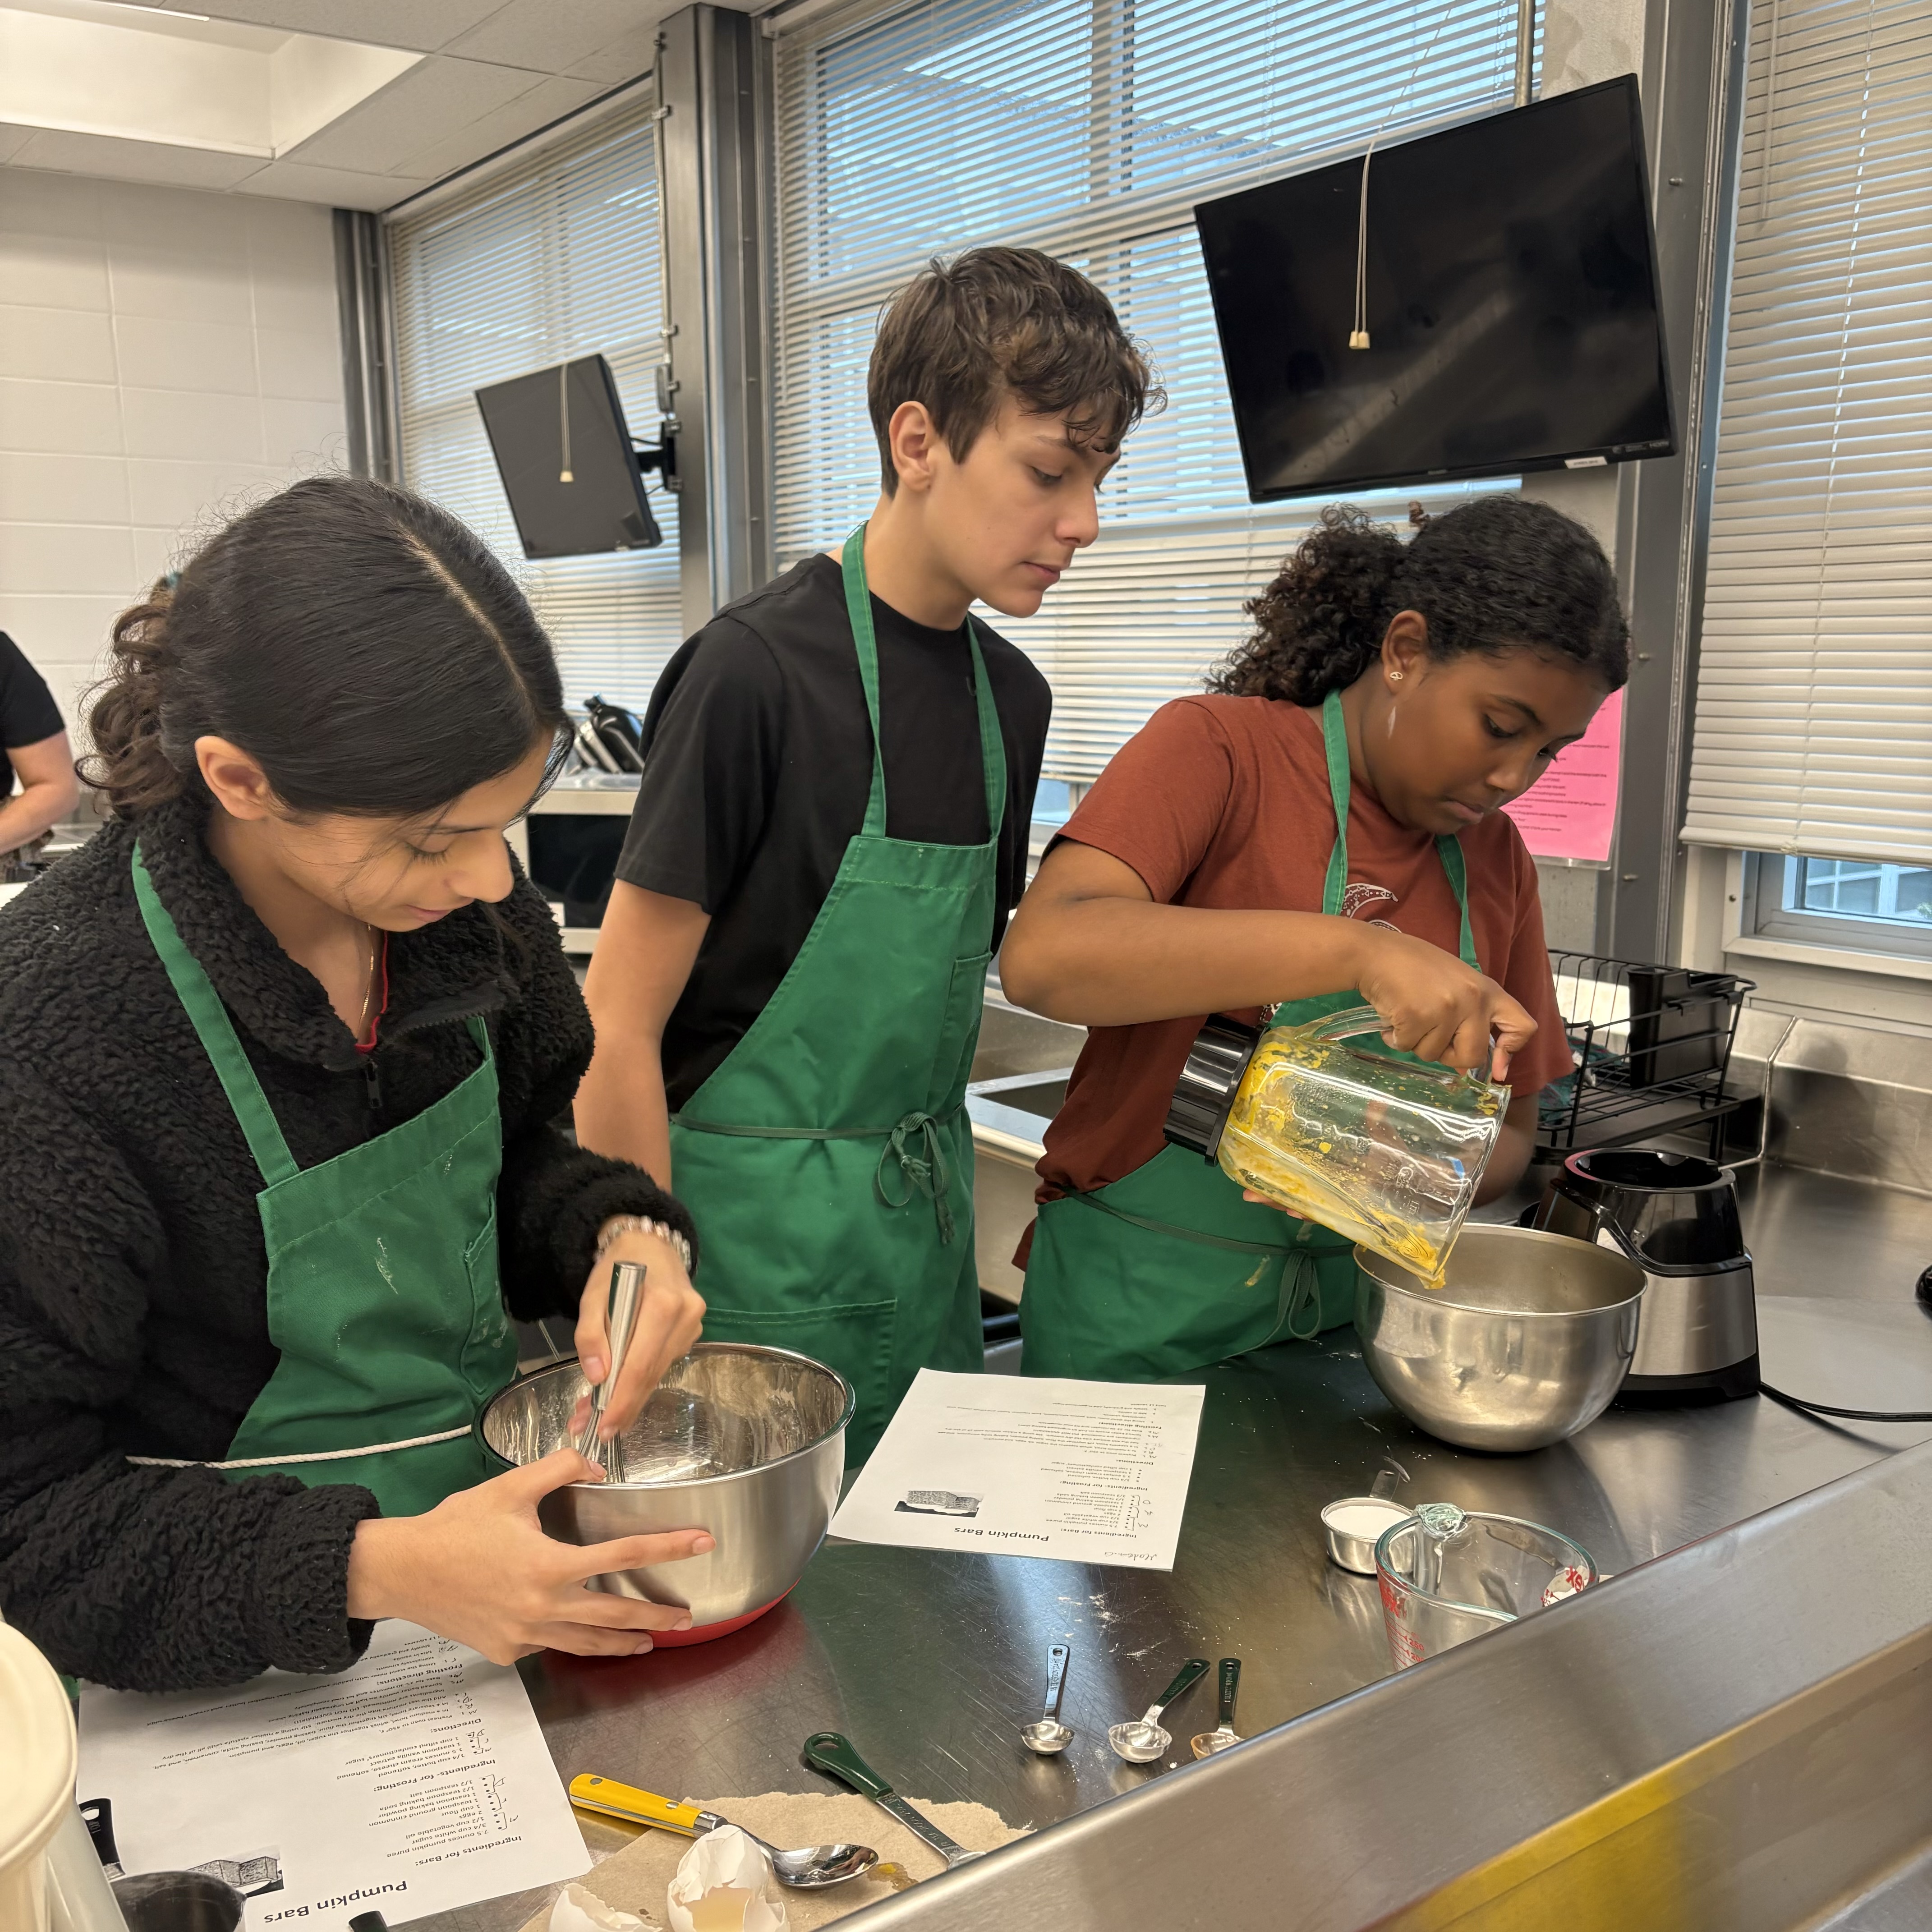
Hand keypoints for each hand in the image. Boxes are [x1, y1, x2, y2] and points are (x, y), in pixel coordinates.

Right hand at [345, 1450, 713, 1662]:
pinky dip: (567, 1638)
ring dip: (622, 1642)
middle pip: (615, 1616)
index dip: (667, 1549)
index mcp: (549, 1565)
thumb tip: (596, 1466)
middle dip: (656, 1615)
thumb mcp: (510, 1488)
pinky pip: (547, 1645)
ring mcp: (525, 1635)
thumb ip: (560, 1470)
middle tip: (686, 1615)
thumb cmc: (454, 1528)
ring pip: (586, 1642)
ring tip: (649, 1640)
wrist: (402, 1571)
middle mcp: (542, 1607)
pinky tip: (576, 1631)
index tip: (701, 1545)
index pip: (624, 1556)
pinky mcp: (507, 1651)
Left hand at [571, 1225, 704, 1441]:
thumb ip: (591, 1334)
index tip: (604, 1428)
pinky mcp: (692, 1332)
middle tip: (599, 1431)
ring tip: (600, 1411)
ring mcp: (693, 1326)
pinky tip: (621, 1388)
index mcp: (663, 1304)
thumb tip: (597, 1377)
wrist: (651, 1244)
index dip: (622, 1400)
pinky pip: (664, 1363)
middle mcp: (685, 1317)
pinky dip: (641, 1379)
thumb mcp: (594, 1294)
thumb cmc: (618, 1266)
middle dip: (624, 1406)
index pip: (641, 1364)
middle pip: (652, 1374)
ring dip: (630, 1396)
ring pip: (658, 1372)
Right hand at [1345, 925, 1535, 1079]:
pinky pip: (1408, 1046)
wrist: (1376, 953)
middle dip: (1450, 1057)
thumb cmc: (1414, 967)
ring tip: (1407, 1015)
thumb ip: (1467, 1019)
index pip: (1523, 1026)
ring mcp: (1446, 1008)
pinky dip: (1396, 1038)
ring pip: (1434, 1053)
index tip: (1496, 1069)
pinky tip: (1392, 1017)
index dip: (1511, 1052)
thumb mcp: (1453, 986)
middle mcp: (1473, 999)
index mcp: (1487, 990)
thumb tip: (1465, 1068)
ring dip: (1416, 1042)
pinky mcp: (1417, 1016)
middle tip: (1430, 1039)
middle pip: (1473, 1055)